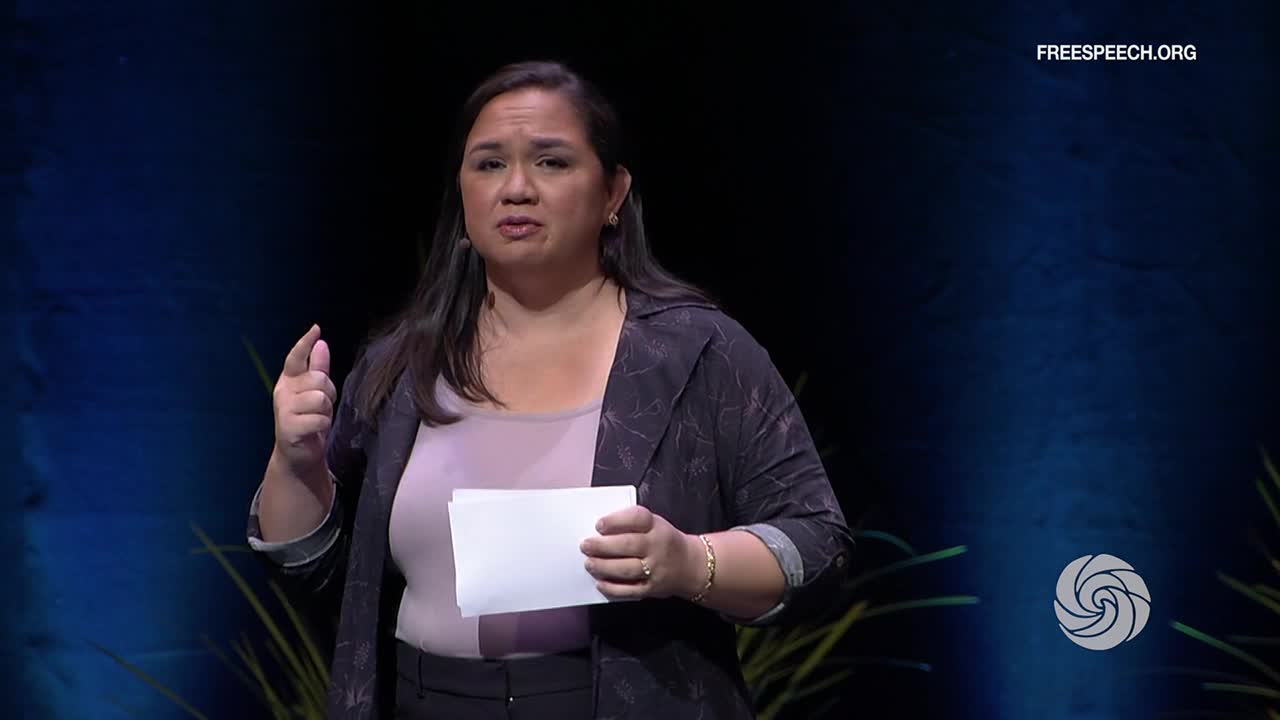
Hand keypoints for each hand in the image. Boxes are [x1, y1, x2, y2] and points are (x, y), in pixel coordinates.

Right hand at [272, 324, 338, 476]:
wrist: (298, 455)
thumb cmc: (309, 420)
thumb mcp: (316, 392)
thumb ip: (318, 368)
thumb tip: (321, 343)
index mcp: (289, 380)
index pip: (295, 358)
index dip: (305, 344)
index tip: (315, 328)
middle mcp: (283, 391)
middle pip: (318, 379)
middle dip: (328, 393)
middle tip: (322, 407)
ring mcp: (283, 409)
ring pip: (320, 398)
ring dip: (326, 411)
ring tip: (317, 419)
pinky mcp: (288, 427)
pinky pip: (319, 418)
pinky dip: (322, 425)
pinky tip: (314, 430)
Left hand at [579, 505, 701, 600]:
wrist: (690, 565)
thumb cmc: (663, 541)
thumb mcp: (654, 524)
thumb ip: (630, 525)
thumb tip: (599, 531)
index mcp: (656, 526)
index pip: (637, 518)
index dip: (616, 521)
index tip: (599, 524)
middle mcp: (658, 546)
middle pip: (628, 545)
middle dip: (603, 546)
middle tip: (585, 545)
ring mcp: (656, 569)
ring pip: (627, 569)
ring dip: (604, 567)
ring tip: (589, 564)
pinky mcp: (652, 588)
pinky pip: (630, 590)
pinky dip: (612, 588)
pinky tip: (600, 583)